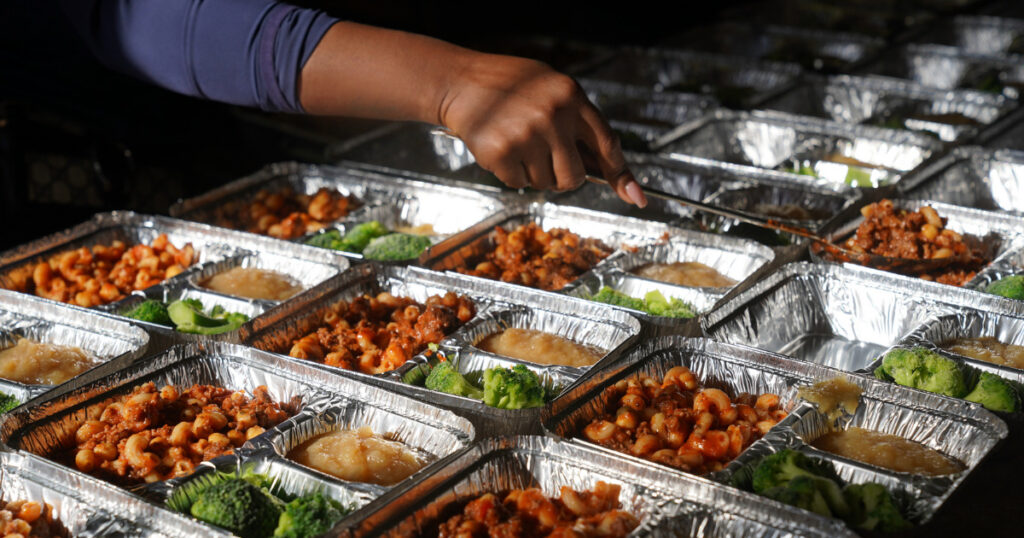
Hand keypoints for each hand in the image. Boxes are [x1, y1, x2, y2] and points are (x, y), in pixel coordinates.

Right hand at [437, 53, 646, 206]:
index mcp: (572, 97)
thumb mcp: (551, 89)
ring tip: (516, 142)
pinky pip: (518, 183)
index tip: (636, 198)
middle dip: (563, 178)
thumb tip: (602, 169)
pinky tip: (500, 147)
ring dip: (533, 173)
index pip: (607, 144)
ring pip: (545, 183)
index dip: (622, 175)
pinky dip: (510, 173)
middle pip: (574, 176)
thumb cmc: (509, 86)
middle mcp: (554, 117)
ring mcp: (527, 136)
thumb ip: (577, 122)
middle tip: (545, 160)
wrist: (460, 82)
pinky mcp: (502, 153)